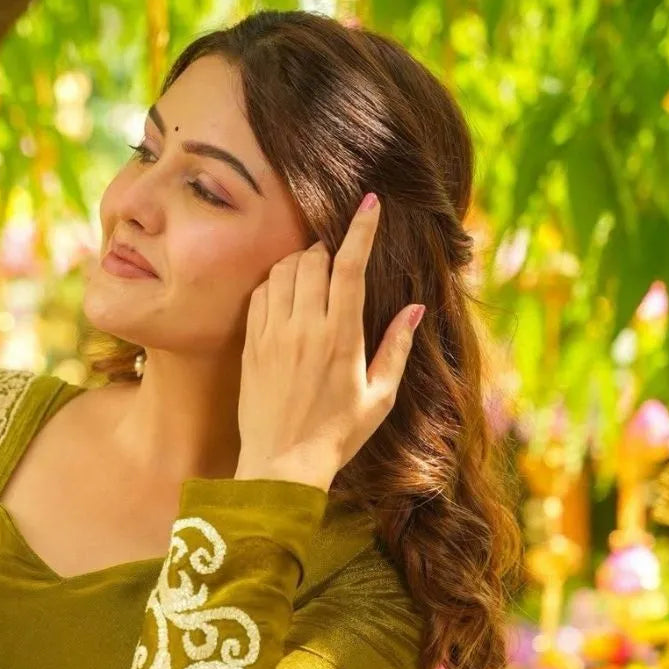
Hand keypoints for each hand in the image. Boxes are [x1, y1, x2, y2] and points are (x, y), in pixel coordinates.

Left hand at [236, 192, 424, 486]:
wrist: (281, 466)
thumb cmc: (336, 436)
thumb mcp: (379, 397)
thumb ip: (397, 348)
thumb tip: (417, 308)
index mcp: (341, 338)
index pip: (350, 266)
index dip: (361, 229)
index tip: (370, 203)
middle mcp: (304, 329)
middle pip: (313, 260)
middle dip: (328, 249)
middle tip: (338, 263)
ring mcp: (273, 335)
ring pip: (283, 271)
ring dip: (300, 263)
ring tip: (314, 279)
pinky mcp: (251, 345)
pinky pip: (260, 294)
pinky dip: (275, 283)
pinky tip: (287, 297)